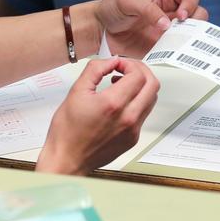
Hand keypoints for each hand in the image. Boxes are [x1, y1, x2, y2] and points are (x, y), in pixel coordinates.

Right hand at [37, 58, 159, 174]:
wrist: (67, 159)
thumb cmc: (67, 131)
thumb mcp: (76, 92)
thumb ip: (95, 70)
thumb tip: (110, 61)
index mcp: (113, 104)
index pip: (138, 75)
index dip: (128, 63)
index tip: (116, 64)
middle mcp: (128, 118)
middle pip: (152, 85)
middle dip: (140, 70)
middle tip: (125, 68)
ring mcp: (133, 130)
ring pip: (151, 99)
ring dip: (141, 86)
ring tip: (121, 83)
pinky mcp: (133, 139)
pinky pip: (143, 114)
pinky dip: (136, 101)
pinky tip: (119, 101)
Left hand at [97, 0, 207, 56]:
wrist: (100, 30)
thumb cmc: (112, 8)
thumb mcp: (127, 2)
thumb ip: (147, 9)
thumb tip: (167, 24)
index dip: (190, 4)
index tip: (181, 15)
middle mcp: (172, 11)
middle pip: (198, 14)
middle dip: (196, 22)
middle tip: (182, 30)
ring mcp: (169, 30)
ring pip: (193, 33)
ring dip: (191, 38)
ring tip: (179, 43)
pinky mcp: (164, 46)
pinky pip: (179, 49)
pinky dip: (180, 52)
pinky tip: (172, 53)